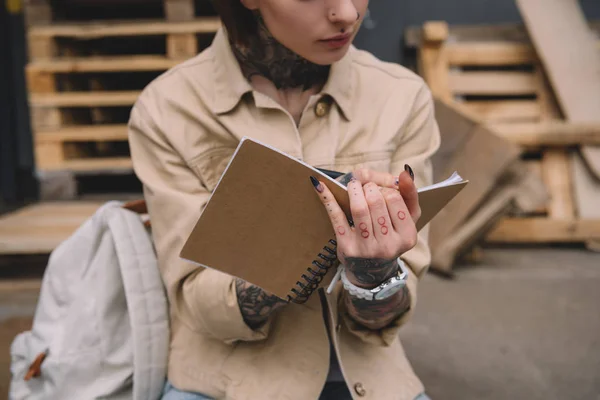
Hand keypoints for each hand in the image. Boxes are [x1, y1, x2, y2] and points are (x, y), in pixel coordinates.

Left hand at [312, 166, 419, 288]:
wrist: (372, 269)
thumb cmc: (390, 236)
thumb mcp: (407, 220)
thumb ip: (410, 195)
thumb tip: (405, 172)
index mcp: (407, 237)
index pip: (394, 198)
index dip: (385, 188)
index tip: (381, 190)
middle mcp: (388, 245)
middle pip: (376, 201)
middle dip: (369, 187)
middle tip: (365, 186)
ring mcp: (366, 248)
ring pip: (359, 208)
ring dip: (353, 189)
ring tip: (353, 184)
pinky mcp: (347, 247)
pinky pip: (336, 217)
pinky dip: (328, 198)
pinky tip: (320, 186)